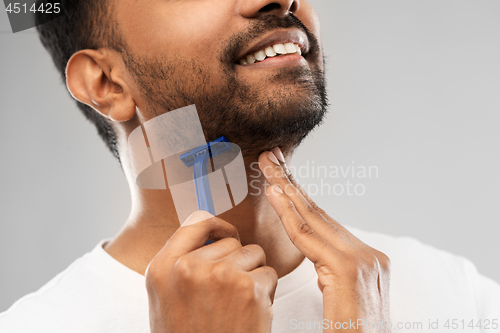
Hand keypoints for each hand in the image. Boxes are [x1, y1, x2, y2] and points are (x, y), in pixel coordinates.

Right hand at [145, 211, 277, 332]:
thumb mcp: (167, 297)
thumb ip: (182, 262)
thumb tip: (213, 233)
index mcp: (163, 267)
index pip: (196, 221)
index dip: (217, 226)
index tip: (227, 235)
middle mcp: (188, 266)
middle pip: (230, 240)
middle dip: (237, 260)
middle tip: (228, 292)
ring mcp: (219, 275)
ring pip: (254, 253)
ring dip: (253, 274)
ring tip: (237, 304)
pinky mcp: (248, 289)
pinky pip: (269, 273)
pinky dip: (266, 292)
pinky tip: (250, 314)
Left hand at [259, 148, 390, 331]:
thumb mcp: (341, 296)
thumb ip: (331, 271)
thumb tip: (316, 257)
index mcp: (366, 258)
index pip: (326, 222)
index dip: (300, 197)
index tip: (280, 177)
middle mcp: (367, 253)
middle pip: (319, 212)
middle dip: (291, 182)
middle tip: (271, 157)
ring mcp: (361, 258)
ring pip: (313, 218)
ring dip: (285, 188)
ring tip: (267, 166)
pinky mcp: (347, 269)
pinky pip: (308, 238)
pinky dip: (287, 214)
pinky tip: (273, 193)